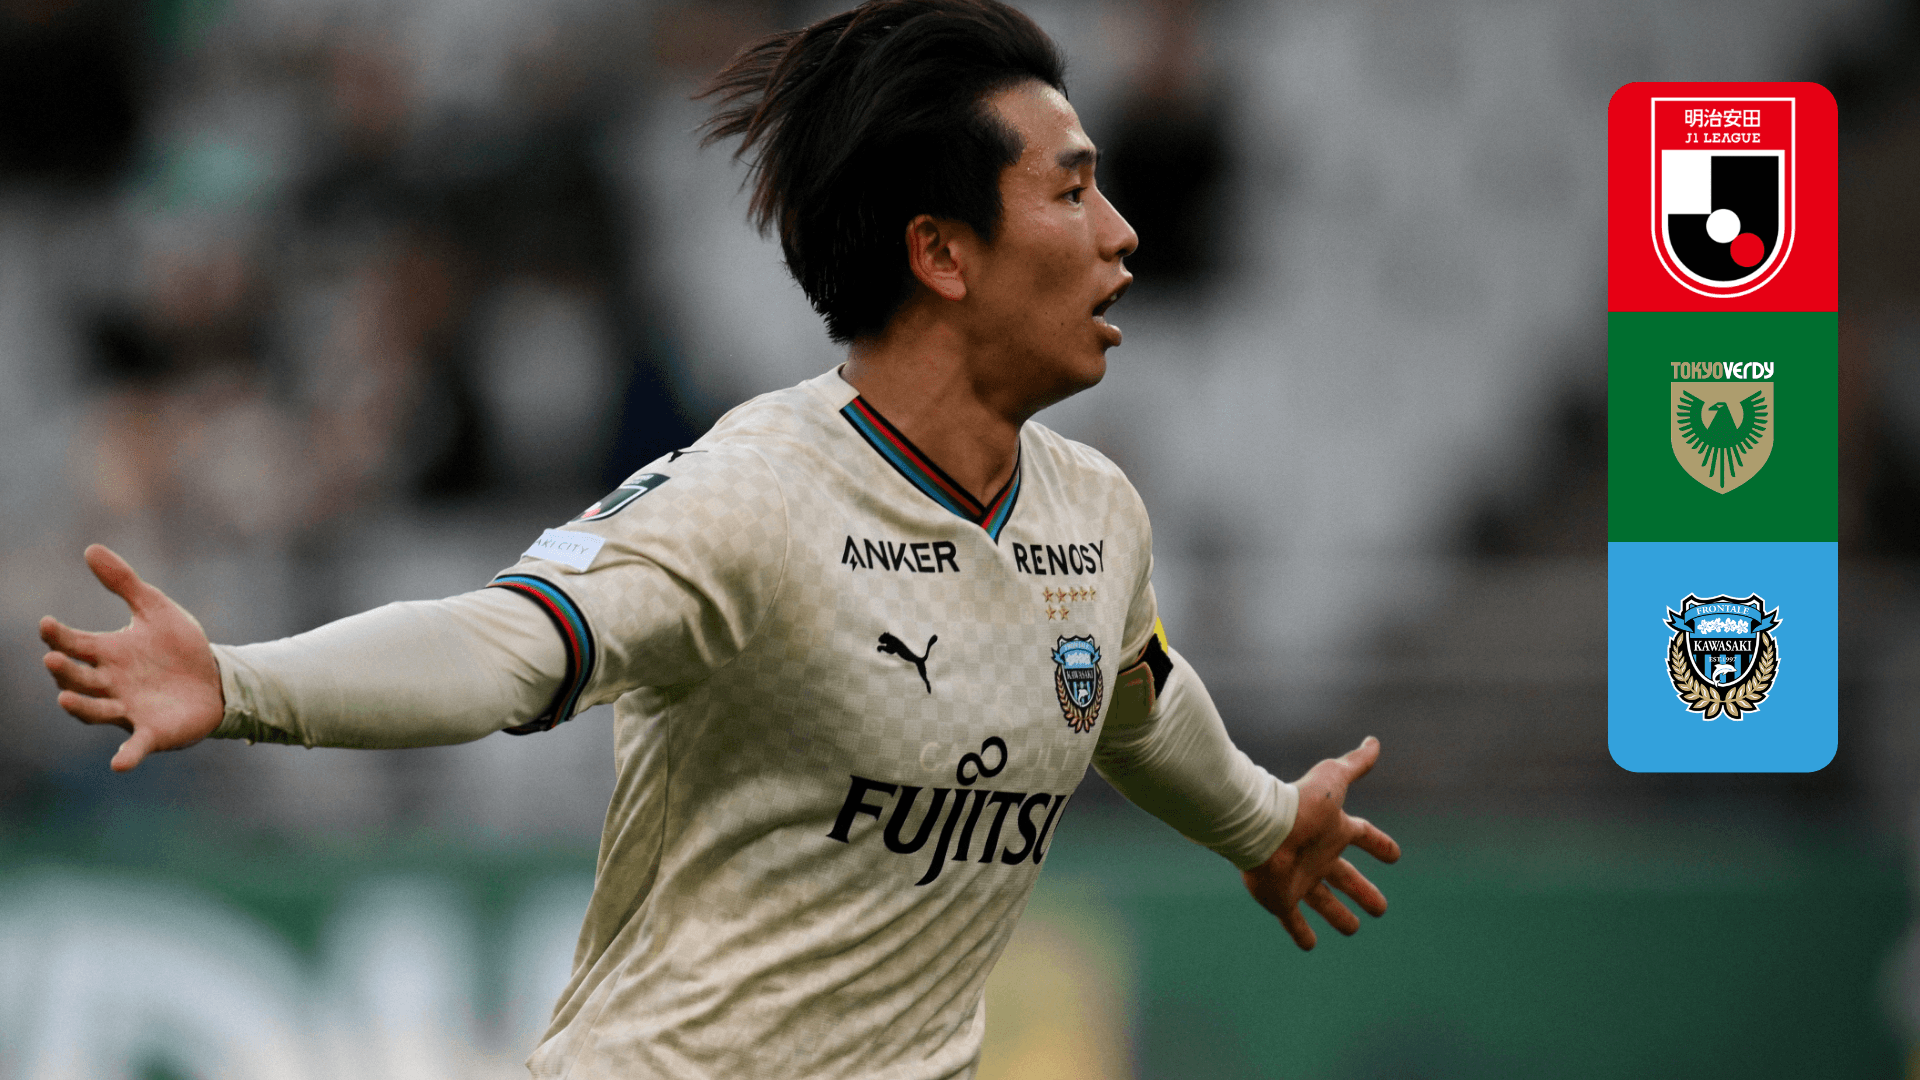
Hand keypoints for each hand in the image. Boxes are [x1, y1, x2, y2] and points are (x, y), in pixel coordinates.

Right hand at [39, 545, 224, 771]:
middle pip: (79, 678)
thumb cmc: (180, 647)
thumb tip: (90, 548)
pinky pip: (135, 747)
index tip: (47, 625)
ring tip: (65, 698)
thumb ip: (124, 582)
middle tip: (53, 660)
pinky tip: (118, 765)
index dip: (59, 637)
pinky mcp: (153, 732)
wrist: (219, 680)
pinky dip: (126, 757)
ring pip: (96, 711)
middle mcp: (111, 684)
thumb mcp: (156, 609)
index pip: (74, 645)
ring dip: (81, 708)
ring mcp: (129, 710)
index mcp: (108, 654)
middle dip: (65, 671)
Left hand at [1241, 736, 1400, 949]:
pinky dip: (1300, 933)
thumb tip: (1374, 742)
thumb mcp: (1333, 779)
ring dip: (1338, 915)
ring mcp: (1299, 880)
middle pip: (1345, 878)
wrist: (1261, 827)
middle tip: (1381, 908)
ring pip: (1323, 902)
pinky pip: (1292, 921)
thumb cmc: (1300, 805)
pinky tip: (1309, 945)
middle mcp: (1316, 856)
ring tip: (1353, 928)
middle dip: (1364, 891)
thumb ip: (1354, 763)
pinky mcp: (1281, 899)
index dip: (1379, 845)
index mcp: (1332, 831)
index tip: (1394, 855)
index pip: (1363, 836)